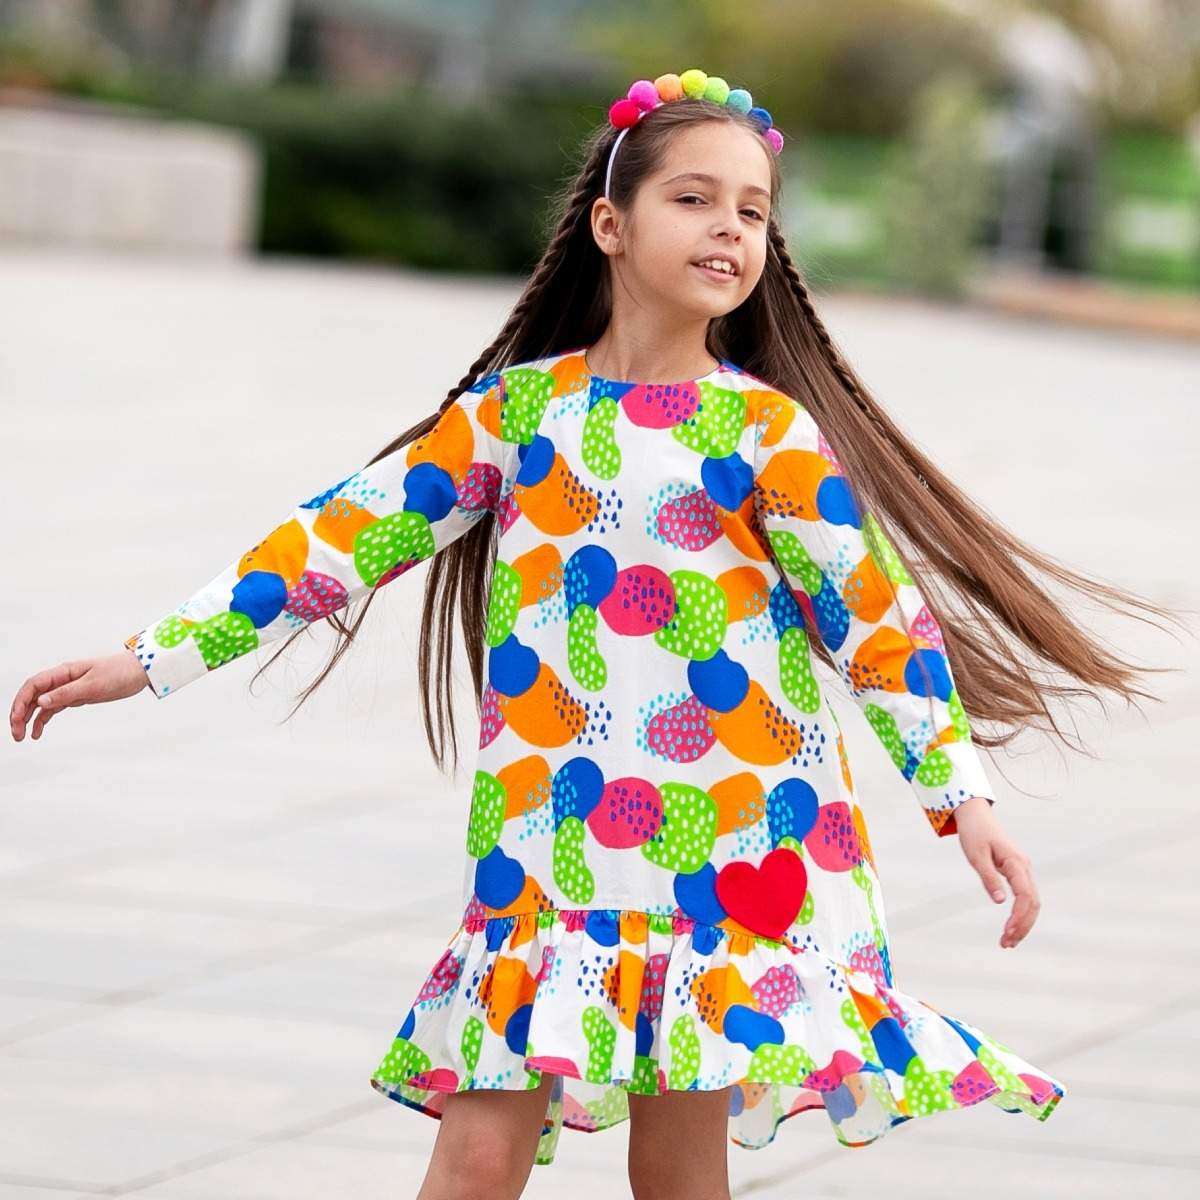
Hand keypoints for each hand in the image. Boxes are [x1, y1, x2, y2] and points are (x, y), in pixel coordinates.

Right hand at [10, 650, 148, 741]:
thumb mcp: (93, 685)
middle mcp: (61, 680)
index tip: (16, 719)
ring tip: (21, 736)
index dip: (21, 701)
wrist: (138, 671)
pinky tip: (37, 733)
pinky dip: (43, 720)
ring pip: (40, 704)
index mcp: (63, 672)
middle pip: (32, 695)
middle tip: (16, 733)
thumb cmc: (118, 672)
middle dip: (19, 713)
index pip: (33, 685)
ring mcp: (67, 689)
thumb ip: (67, 693)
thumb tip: (41, 701)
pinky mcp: (76, 697)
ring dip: (28, 718)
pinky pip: (53, 708)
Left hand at [953, 795, 1039, 948]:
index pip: (1025, 896)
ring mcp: (1023, 870)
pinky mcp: (1018, 873)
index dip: (1019, 917)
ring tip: (1007, 942)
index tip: (1007, 932)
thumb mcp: (976, 856)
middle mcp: (1024, 868)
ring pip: (1032, 902)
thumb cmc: (974, 834)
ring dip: (1023, 923)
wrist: (976, 816)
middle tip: (1006, 944)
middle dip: (1022, 926)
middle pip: (1033, 903)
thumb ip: (989, 878)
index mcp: (1016, 863)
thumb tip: (1001, 902)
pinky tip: (1011, 927)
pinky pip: (1025, 897)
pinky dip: (1020, 914)